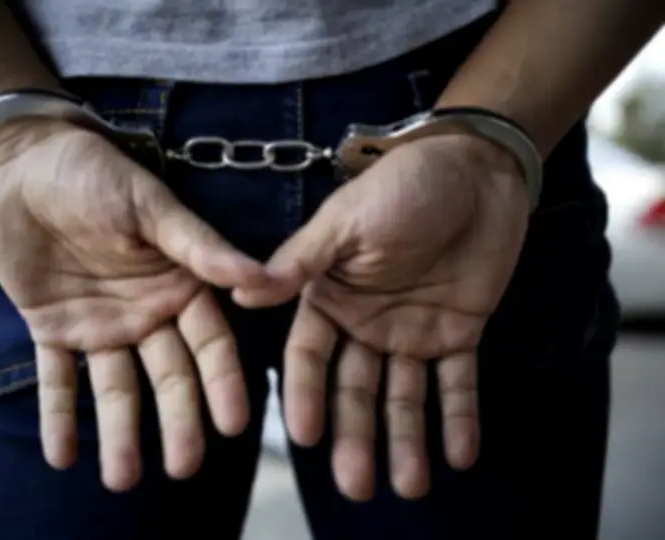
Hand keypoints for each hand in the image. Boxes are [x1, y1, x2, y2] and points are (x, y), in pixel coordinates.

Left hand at [0, 120, 281, 490]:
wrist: (23, 161)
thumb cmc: (93, 172)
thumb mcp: (149, 205)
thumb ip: (199, 247)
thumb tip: (261, 279)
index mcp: (179, 284)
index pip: (208, 343)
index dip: (222, 382)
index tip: (234, 423)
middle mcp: (148, 313)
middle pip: (169, 377)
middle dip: (178, 421)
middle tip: (184, 467)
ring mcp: (102, 325)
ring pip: (116, 388)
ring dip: (121, 432)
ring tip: (121, 479)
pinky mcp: (53, 329)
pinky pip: (58, 379)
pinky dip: (60, 416)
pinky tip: (61, 456)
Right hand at [234, 134, 529, 500]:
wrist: (475, 169)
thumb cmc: (403, 186)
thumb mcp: (345, 220)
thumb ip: (300, 262)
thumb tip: (242, 294)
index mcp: (328, 296)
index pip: (310, 357)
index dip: (307, 396)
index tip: (303, 436)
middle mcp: (363, 322)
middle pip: (354, 389)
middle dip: (355, 437)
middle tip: (358, 486)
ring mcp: (411, 331)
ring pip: (403, 396)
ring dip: (405, 441)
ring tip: (409, 486)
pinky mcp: (457, 333)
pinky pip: (457, 383)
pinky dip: (459, 418)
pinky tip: (460, 455)